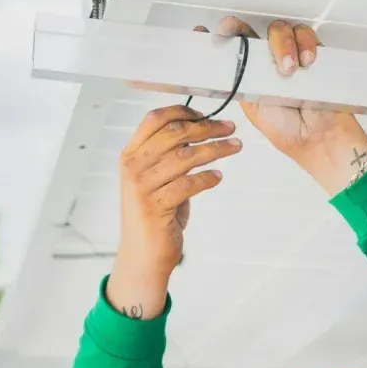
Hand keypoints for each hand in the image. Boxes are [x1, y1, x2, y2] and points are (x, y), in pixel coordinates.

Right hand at [106, 106, 240, 318]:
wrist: (143, 255)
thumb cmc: (155, 215)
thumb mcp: (157, 179)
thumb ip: (170, 156)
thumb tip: (201, 129)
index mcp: (131, 154)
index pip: (154, 119)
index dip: (182, 111)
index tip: (207, 114)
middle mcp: (133, 167)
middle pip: (174, 133)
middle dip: (207, 128)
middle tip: (230, 128)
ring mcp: (141, 187)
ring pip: (185, 157)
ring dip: (216, 149)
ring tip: (235, 147)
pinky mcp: (155, 207)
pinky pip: (188, 184)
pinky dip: (208, 178)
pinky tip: (218, 177)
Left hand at [196, 17, 363, 157]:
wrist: (316, 137)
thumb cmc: (285, 128)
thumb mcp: (250, 104)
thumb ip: (236, 82)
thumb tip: (215, 66)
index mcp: (247, 71)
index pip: (230, 45)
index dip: (216, 35)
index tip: (201, 32)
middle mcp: (266, 60)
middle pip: (251, 29)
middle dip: (239, 28)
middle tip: (233, 33)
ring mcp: (289, 54)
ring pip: (279, 29)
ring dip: (282, 44)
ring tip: (288, 69)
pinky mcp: (311, 52)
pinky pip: (306, 35)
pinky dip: (306, 43)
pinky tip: (306, 60)